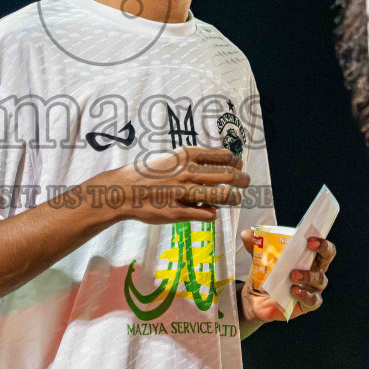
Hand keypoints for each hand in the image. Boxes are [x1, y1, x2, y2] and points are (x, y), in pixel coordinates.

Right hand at [86, 146, 248, 225]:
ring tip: (235, 199)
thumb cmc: (147, 174)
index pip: (223, 155)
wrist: (122, 191)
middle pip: (227, 175)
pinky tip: (211, 211)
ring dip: (234, 198)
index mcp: (186, 155)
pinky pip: (207, 214)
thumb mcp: (170, 158)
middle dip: (242, 179)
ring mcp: (183, 193)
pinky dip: (213, 212)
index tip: (238, 165)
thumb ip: (192, 161)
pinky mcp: (178, 212)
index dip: (235, 161)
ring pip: (222, 196)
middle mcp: (187, 172)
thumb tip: (219, 164)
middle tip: (245, 182)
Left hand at [238, 232, 335, 321]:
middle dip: (322, 250)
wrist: (254, 297)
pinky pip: (313, 300)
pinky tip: (294, 291)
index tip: (310, 238)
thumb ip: (255, 244)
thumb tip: (246, 234)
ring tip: (293, 275)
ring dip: (308, 275)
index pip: (322, 246)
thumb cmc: (264, 272)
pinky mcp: (307, 303)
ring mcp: (312, 287)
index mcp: (307, 256)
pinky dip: (305, 295)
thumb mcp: (259, 257)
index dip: (321, 241)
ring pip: (320, 280)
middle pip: (326, 259)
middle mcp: (314, 270)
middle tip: (309, 246)